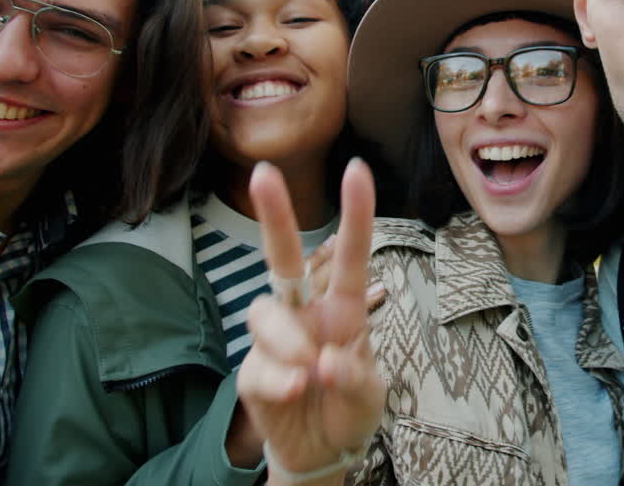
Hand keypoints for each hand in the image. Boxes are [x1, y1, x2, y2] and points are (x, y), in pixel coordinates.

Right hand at [237, 159, 385, 478]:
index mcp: (343, 308)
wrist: (324, 452)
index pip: (349, 254)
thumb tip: (323, 361)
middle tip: (264, 174)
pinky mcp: (253, 372)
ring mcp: (275, 341)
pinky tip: (298, 390)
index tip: (356, 170)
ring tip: (311, 373)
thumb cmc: (351, 408)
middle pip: (282, 257)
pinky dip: (280, 379)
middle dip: (274, 213)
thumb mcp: (370, 393)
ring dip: (288, 340)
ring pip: (265, 313)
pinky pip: (258, 365)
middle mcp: (305, 314)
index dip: (355, 213)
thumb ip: (354, 374)